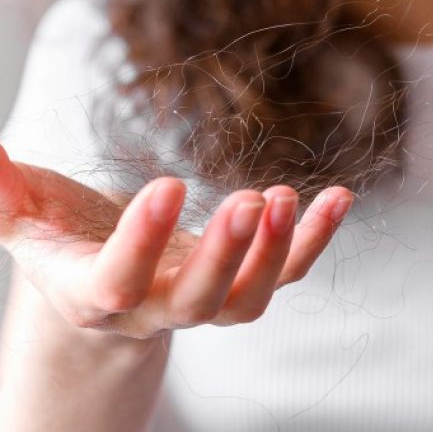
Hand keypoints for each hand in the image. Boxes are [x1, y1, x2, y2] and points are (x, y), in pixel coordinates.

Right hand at [0, 142, 351, 338]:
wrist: (111, 286)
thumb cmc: (68, 244)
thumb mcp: (30, 220)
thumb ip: (4, 194)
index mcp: (96, 293)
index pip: (116, 282)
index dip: (142, 242)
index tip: (168, 184)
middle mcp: (156, 309)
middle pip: (195, 303)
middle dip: (226, 256)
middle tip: (252, 202)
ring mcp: (207, 302)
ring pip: (248, 299)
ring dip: (277, 253)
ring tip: (290, 198)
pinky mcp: (243, 284)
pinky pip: (287, 274)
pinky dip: (315, 240)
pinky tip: (339, 196)